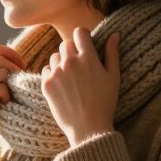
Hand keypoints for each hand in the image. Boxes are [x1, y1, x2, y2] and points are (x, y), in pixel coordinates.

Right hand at [0, 43, 24, 160]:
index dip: (9, 52)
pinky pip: (0, 86)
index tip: (21, 65)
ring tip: (8, 98)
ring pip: (1, 71)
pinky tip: (5, 106)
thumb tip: (18, 59)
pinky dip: (7, 96)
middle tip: (20, 84)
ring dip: (11, 84)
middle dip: (14, 68)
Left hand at [40, 28, 120, 146]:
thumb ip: (112, 53)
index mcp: (88, 57)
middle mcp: (70, 62)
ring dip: (61, 62)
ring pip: (55, 56)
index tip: (85, 46)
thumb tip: (115, 34)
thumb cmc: (104, 102)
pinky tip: (62, 86)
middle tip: (79, 66)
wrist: (88, 127)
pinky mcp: (46, 84)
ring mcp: (56, 73)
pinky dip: (52, 75)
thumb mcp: (113, 77)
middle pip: (65, 43)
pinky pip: (46, 70)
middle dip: (72, 50)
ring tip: (71, 78)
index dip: (83, 37)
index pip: (79, 32)